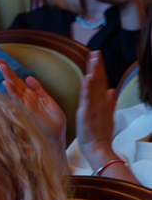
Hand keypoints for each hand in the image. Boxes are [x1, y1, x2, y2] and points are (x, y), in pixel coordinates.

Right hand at [0, 58, 65, 147]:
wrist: (56, 138)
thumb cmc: (53, 123)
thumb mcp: (49, 102)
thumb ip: (39, 90)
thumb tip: (28, 78)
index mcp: (31, 96)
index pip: (18, 81)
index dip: (10, 71)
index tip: (0, 61)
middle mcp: (25, 100)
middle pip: (13, 82)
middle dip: (5, 71)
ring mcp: (24, 106)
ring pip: (13, 89)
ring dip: (7, 77)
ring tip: (0, 65)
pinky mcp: (25, 113)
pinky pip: (17, 101)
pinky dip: (11, 92)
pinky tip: (6, 84)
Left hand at [76, 51, 118, 168]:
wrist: (98, 147)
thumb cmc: (100, 133)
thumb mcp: (106, 115)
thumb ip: (109, 102)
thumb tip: (111, 90)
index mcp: (103, 102)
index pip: (101, 83)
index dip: (99, 69)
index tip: (97, 57)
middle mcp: (100, 103)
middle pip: (99, 81)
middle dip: (97, 66)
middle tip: (96, 52)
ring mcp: (94, 107)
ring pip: (94, 87)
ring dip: (94, 72)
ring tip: (93, 59)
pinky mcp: (87, 113)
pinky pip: (88, 99)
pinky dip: (88, 88)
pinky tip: (88, 78)